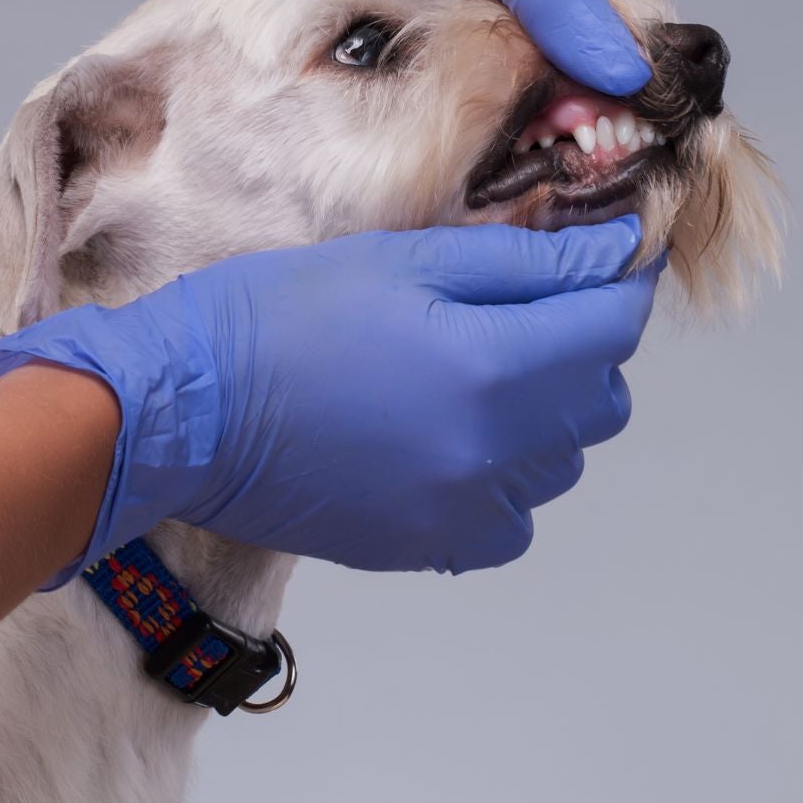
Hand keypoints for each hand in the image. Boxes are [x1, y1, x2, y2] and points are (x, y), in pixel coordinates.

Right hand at [0, 217, 661, 578]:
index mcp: (489, 364)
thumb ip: (521, 260)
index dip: (620, 280)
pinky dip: (504, 478)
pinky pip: (513, 518)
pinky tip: (449, 438)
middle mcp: (492, 450)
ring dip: (545, 413)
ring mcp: (462, 508)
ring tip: (471, 372)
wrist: (183, 412)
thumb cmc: (275, 319)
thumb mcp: (402, 257)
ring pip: (562, 461)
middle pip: (601, 399)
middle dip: (582, 345)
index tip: (605, 255)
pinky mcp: (430, 547)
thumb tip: (613, 256)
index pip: (612, 323)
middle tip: (522, 306)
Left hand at [130, 0, 659, 94]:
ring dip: (527, 89)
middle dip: (566, 102)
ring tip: (492, 114)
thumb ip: (560, 5)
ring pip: (552, 52)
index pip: (642, 50)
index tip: (570, 142)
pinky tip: (464, 80)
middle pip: (598, 58)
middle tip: (522, 136)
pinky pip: (510, 34)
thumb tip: (631, 76)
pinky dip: (493, 63)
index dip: (612, 104)